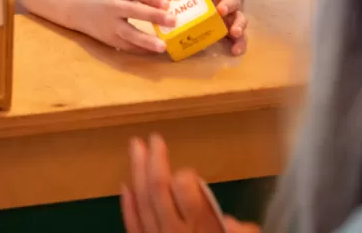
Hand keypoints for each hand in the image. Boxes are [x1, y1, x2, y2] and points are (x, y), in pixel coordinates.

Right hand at [81, 0, 176, 53]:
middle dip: (154, 16)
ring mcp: (110, 25)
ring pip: (129, 33)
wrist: (78, 7)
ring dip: (147, 41)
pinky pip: (126, 46)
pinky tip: (154, 50)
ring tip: (164, 46)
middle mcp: (112, 7)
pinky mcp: (109, 39)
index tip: (167, 3)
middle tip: (173, 21)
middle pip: (133, 11)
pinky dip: (141, 49)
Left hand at [121, 134, 260, 232]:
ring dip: (137, 173)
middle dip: (155, 162)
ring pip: (143, 204)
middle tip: (153, 138)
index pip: (188, 191)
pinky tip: (124, 186)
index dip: (184, 177)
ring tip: (135, 148)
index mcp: (203, 230)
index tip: (188, 172)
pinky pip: (135, 229)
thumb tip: (237, 224)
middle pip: (159, 192)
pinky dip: (128, 207)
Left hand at [198, 0, 246, 55]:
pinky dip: (240, 45)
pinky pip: (242, 38)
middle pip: (232, 1)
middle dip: (227, 5)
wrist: (222, 2)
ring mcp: (235, 16)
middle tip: (220, 10)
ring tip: (234, 32)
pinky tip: (235, 51)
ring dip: (238, 26)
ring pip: (241, 19)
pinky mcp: (235, 30)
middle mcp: (231, 1)